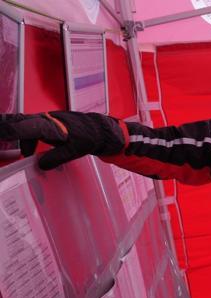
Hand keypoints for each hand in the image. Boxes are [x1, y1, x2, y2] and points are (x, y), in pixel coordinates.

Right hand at [0, 112, 124, 169]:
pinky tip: (29, 151)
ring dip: (18, 137)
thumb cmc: (90, 136)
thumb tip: (41, 165)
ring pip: (24, 125)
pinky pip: (31, 128)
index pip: (24, 127)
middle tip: (1, 135)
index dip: (10, 131)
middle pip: (19, 121)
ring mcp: (46, 120)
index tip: (1, 134)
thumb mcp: (75, 150)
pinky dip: (26, 139)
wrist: (102, 130)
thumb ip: (57, 157)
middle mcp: (46, 119)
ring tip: (21, 153)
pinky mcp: (48, 124)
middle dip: (6, 127)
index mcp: (51, 125)